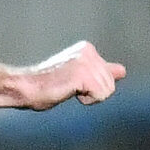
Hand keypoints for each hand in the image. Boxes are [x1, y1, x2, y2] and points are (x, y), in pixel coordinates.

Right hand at [11, 41, 125, 110]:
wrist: (27, 87)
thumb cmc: (48, 85)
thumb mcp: (80, 77)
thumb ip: (101, 73)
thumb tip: (122, 71)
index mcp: (88, 49)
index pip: (109, 77)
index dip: (93, 87)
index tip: (72, 83)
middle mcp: (88, 51)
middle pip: (110, 84)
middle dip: (93, 93)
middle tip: (69, 87)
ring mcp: (86, 61)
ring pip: (107, 91)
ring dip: (89, 97)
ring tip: (69, 89)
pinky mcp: (83, 73)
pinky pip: (100, 96)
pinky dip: (87, 100)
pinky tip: (71, 92)